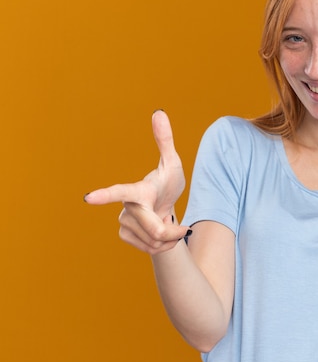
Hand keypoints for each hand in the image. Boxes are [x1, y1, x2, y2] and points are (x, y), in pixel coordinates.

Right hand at [84, 110, 189, 253]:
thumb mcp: (172, 164)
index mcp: (136, 190)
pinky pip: (152, 250)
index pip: (120, 192)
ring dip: (171, 239)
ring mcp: (123, 222)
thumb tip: (159, 112)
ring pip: (155, 242)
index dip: (106, 195)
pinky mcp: (124, 235)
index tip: (89, 198)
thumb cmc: (167, 183)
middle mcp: (126, 207)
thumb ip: (165, 140)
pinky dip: (164, 246)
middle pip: (155, 230)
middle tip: (183, 228)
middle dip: (174, 232)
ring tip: (169, 226)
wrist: (163, 208)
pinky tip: (160, 236)